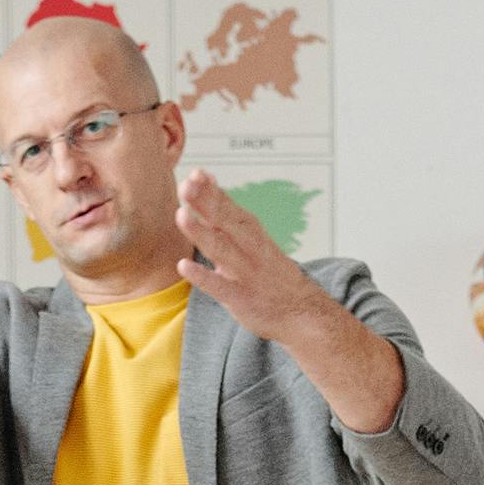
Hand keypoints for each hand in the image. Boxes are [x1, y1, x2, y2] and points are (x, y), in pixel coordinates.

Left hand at [174, 167, 318, 335]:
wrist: (302, 311)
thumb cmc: (270, 272)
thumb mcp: (254, 238)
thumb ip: (226, 213)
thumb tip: (205, 181)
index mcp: (252, 232)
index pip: (230, 206)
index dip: (212, 190)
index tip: (196, 173)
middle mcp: (251, 249)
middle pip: (226, 222)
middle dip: (206, 203)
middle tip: (186, 186)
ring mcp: (246, 274)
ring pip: (222, 250)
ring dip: (201, 233)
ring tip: (181, 216)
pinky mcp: (241, 299)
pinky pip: (220, 287)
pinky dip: (202, 277)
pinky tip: (183, 266)